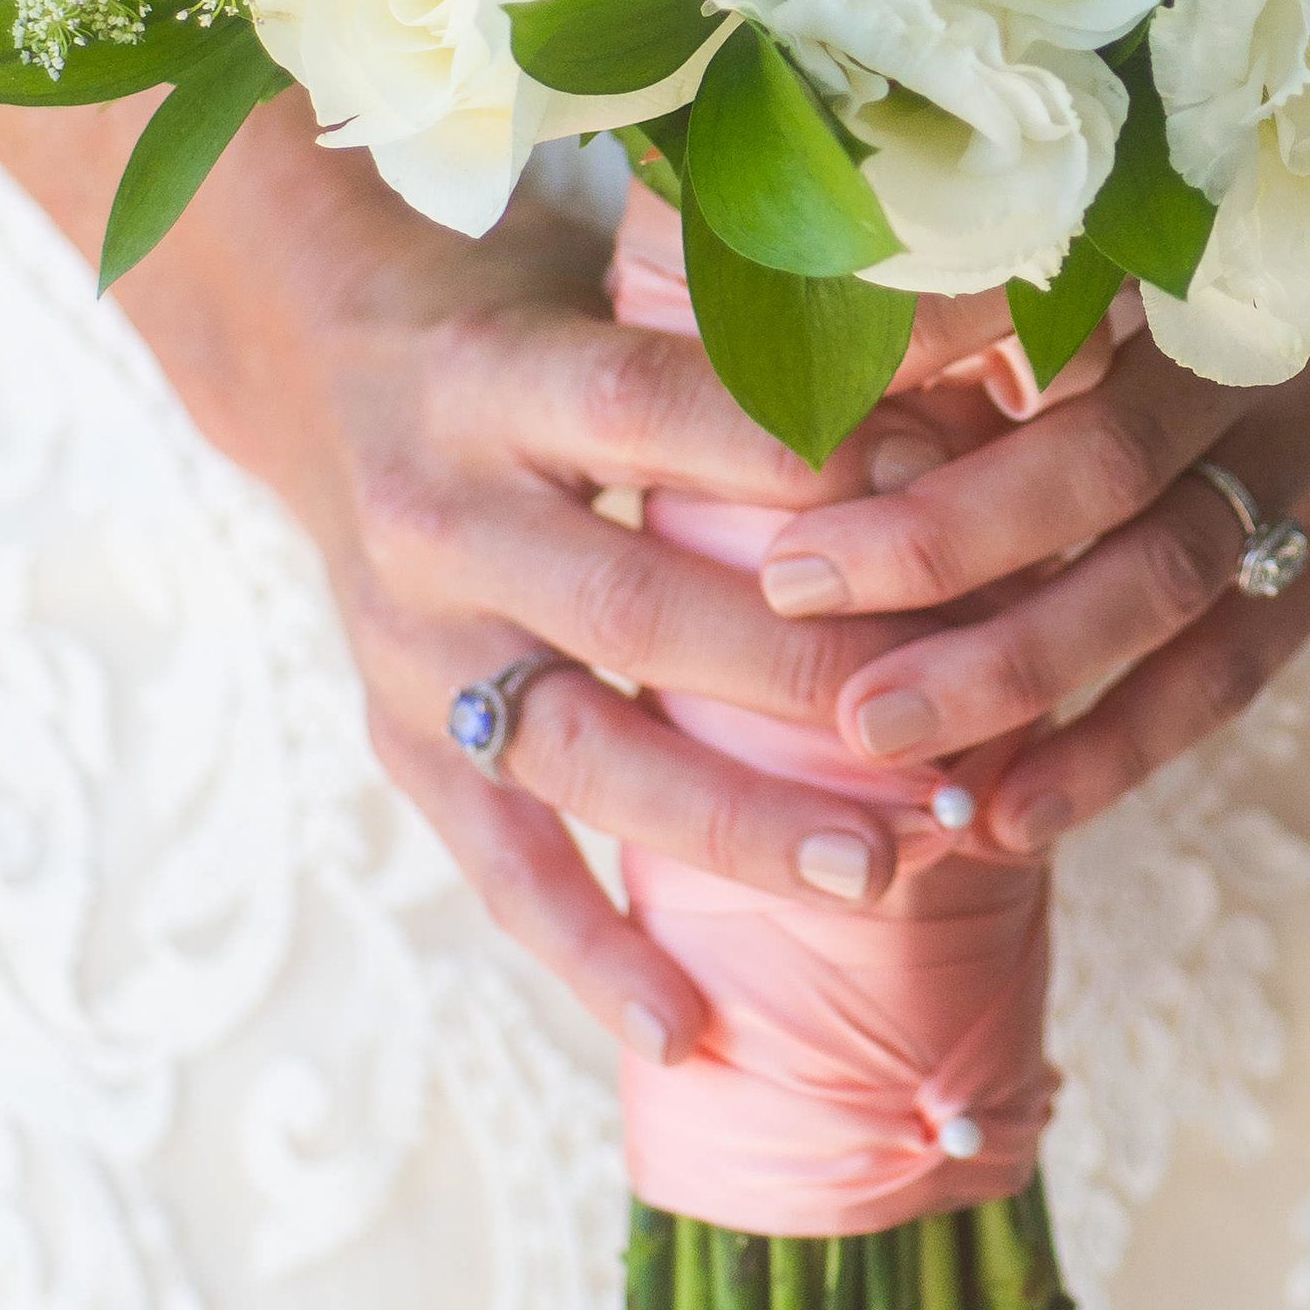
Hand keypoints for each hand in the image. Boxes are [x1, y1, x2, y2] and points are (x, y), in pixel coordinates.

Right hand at [35, 88, 953, 1065]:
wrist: (321, 371)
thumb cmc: (534, 317)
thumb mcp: (614, 282)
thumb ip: (759, 328)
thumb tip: (987, 329)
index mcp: (499, 375)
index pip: (658, 412)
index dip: (799, 455)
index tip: (942, 493)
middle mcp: (442, 514)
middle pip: (633, 607)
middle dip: (801, 677)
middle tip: (954, 731)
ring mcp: (413, 644)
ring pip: (579, 755)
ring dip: (733, 828)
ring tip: (879, 872)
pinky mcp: (401, 739)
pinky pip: (499, 864)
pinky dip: (590, 952)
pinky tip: (688, 1027)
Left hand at [749, 184, 1309, 851]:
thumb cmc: (1242, 175)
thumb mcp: (1132, 169)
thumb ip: (992, 243)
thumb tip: (803, 310)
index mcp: (1205, 221)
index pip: (1045, 299)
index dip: (919, 360)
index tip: (791, 426)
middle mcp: (1281, 336)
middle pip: (1104, 462)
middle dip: (942, 548)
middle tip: (796, 597)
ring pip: (1168, 587)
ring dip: (1018, 676)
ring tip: (879, 744)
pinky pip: (1236, 666)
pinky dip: (1118, 748)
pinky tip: (1008, 813)